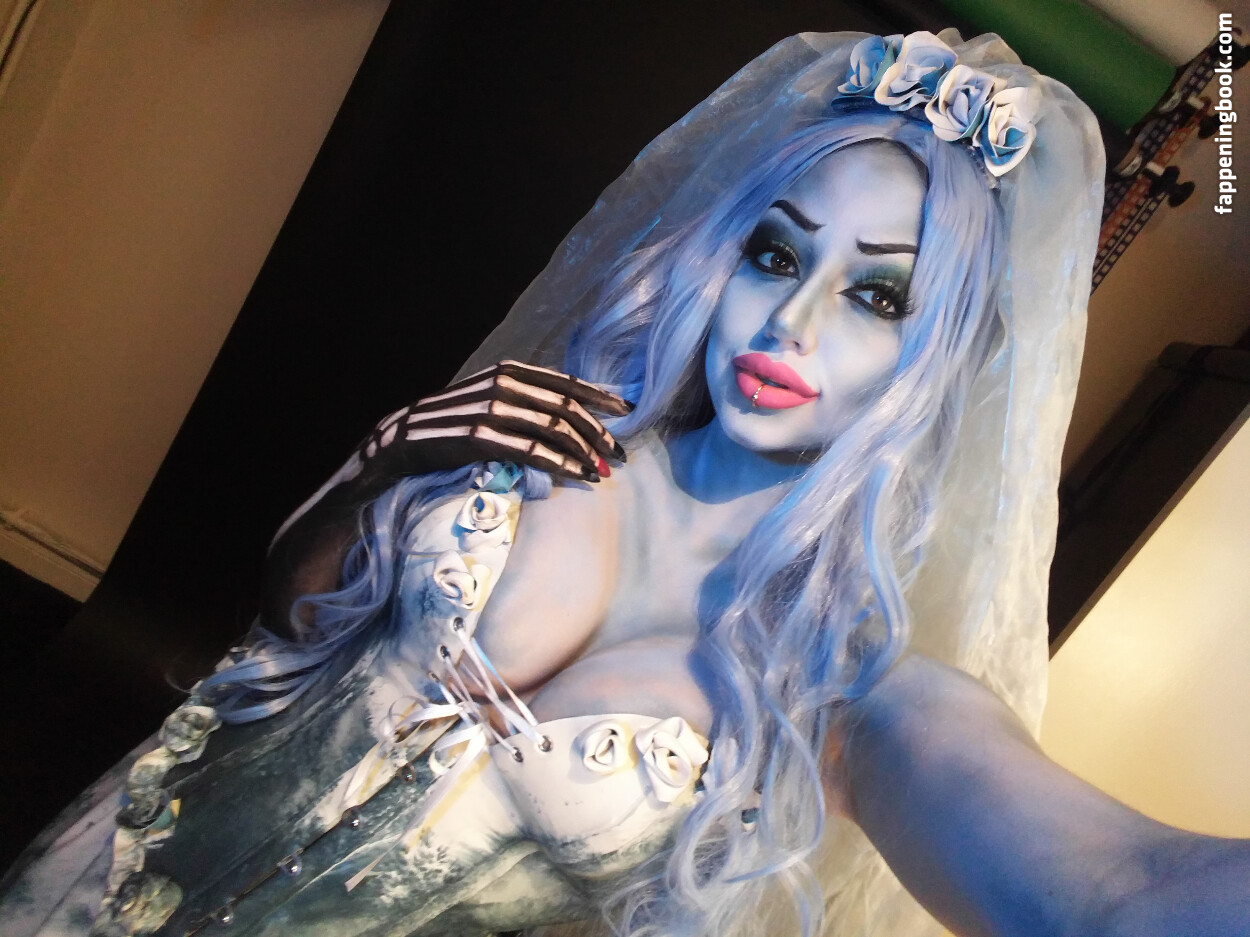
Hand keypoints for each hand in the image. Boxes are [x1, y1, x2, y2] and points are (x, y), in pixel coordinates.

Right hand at [359, 361, 632, 481]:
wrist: (399, 441)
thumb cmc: (449, 425)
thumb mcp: (487, 401)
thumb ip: (522, 400)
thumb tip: (566, 416)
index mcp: (508, 371)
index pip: (566, 381)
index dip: (600, 396)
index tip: (628, 412)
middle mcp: (504, 384)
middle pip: (567, 407)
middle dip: (599, 432)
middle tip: (618, 456)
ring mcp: (493, 409)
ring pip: (556, 429)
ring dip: (585, 452)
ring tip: (602, 472)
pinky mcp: (483, 438)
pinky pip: (534, 451)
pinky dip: (562, 464)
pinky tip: (577, 476)